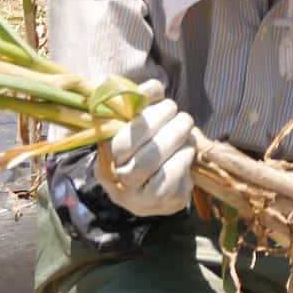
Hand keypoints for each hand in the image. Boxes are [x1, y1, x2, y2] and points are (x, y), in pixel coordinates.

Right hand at [98, 97, 198, 216]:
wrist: (148, 181)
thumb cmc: (140, 143)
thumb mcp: (132, 120)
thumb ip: (139, 101)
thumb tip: (154, 88)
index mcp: (105, 161)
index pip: (121, 144)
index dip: (147, 121)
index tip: (165, 102)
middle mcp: (119, 186)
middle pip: (146, 160)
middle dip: (171, 131)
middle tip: (183, 116)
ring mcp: (143, 200)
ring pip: (164, 173)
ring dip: (182, 144)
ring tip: (186, 130)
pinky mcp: (168, 205)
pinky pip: (180, 182)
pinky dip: (186, 159)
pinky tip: (186, 150)